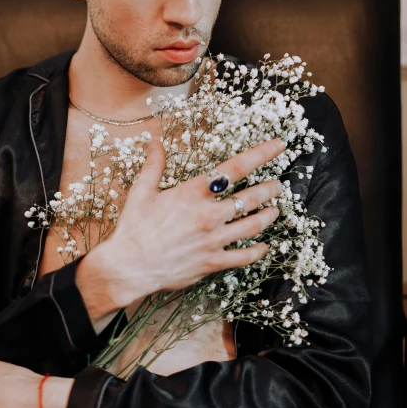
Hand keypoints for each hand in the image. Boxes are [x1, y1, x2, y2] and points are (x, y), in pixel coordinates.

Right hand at [89, 137, 285, 305]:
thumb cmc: (134, 228)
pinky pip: (243, 256)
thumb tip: (155, 140)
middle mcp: (208, 215)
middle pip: (251, 197)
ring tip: (275, 209)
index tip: (278, 146)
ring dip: (268, 216)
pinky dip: (257, 250)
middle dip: (270, 189)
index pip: (235, 168)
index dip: (260, 154)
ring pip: (253, 226)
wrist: (129, 267)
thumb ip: (154, 165)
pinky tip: (264, 245)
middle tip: (278, 184)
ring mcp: (213, 240)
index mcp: (193, 193)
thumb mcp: (141, 191)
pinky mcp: (213, 262)